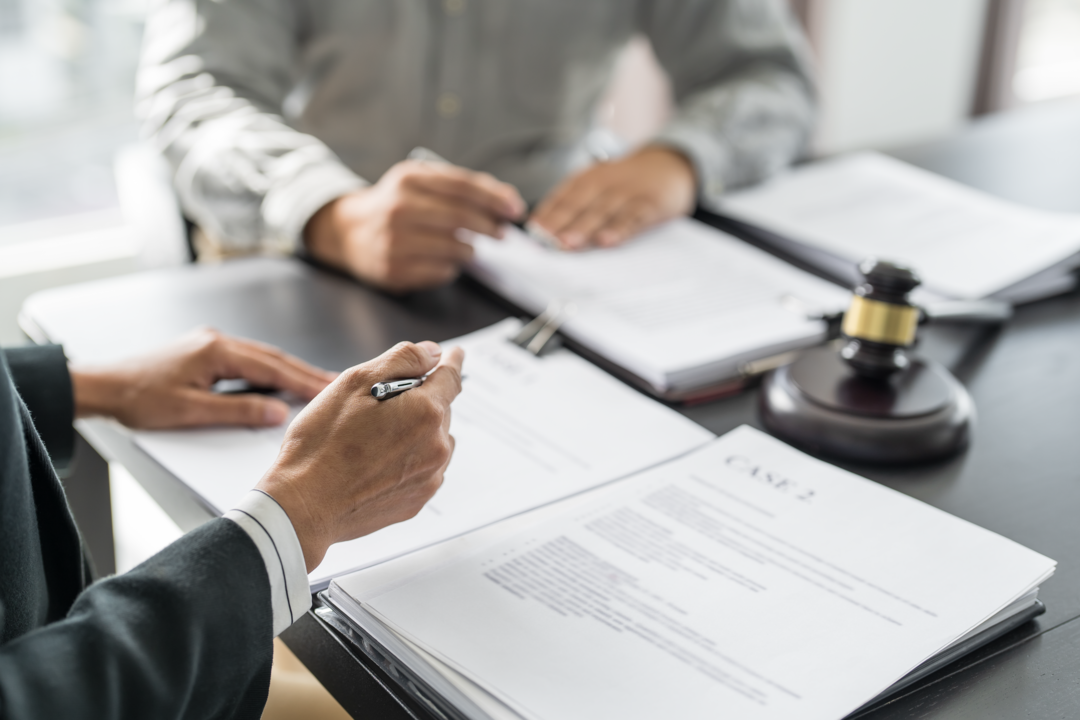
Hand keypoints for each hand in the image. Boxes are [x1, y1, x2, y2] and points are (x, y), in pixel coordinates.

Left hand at [70, 329, 335, 428]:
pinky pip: (246, 359)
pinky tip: (278, 379)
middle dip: (305, 372)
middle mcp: (216, 341)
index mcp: (217, 350)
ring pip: (260, 357)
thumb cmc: (138, 398)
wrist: (102, 386)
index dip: (304, 380)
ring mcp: (209, 344)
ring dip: (288, 371)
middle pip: (272, 357)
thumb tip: (277, 411)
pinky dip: (268, 370)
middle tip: (334, 384)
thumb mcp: (191, 411)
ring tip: (315, 383)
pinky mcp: (202, 351)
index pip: (273, 367)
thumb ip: (238, 411)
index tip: (330, 388)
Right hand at [256, 340, 463, 571]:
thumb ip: (402, 360)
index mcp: (426, 412)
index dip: (450, 362)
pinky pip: (424, 468)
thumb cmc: (322, 444)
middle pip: (439, 409)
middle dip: (418, 400)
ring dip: (416, 431)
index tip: (454, 355)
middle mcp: (437, 446)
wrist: (305, 505)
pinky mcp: (418, 499)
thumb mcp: (355, 382)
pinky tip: (377, 461)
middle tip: (379, 406)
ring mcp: (430, 476)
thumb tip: (432, 353)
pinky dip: (409, 458)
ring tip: (375, 438)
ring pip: (433, 440)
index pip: (451, 377)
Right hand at [304, 160, 525, 291]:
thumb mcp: (420, 182)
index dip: (494, 198)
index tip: (515, 209)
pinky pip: (441, 271)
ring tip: (469, 247)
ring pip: (454, 248)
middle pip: (460, 218)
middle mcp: (398, 209)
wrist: (350, 231)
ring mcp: (394, 242)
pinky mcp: (394, 270)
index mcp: (408, 180)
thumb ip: (460, 187)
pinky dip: (451, 267)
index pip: (462, 187)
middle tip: (502, 233)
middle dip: (489, 227)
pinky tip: (444, 260)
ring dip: (470, 250)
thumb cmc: (397, 205)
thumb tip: (507, 202)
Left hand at [530, 145, 696, 249]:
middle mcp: (604, 184)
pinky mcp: (649, 204)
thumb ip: (575, 205)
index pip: (562, 197)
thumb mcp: (599, 185)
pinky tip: (607, 242)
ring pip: (602, 212)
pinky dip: (619, 230)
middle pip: (579, 205)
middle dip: (560, 223)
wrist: (671, 163)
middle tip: (545, 241)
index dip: (547, 214)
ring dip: (584, 228)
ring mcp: (627, 193)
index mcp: (587, 179)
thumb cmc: (627, 182)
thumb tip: (543, 232)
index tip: (532, 233)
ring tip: (568, 244)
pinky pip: (632, 218)